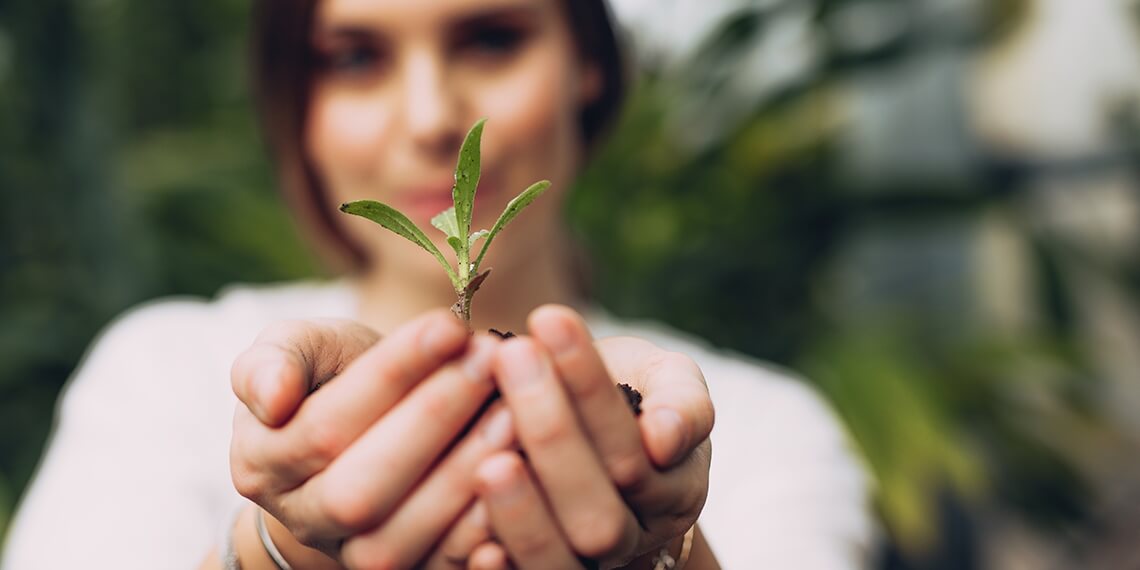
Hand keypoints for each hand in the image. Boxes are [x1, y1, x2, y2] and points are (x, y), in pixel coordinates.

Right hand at [229, 310, 514, 567]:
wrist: (370, 433)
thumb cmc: (337, 379)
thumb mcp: (303, 350)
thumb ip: (277, 358)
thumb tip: (273, 396)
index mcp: (262, 461)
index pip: (326, 423)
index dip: (392, 373)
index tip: (451, 325)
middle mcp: (303, 520)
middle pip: (360, 489)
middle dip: (432, 420)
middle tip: (491, 362)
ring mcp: (352, 557)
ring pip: (399, 538)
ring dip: (463, 475)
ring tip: (514, 412)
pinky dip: (480, 536)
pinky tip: (522, 480)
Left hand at [435, 305, 714, 568]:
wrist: (590, 437)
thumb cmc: (625, 395)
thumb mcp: (665, 381)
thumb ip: (680, 401)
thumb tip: (663, 438)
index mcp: (675, 486)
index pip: (631, 444)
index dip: (589, 385)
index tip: (549, 318)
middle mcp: (634, 536)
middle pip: (598, 510)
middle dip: (552, 433)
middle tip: (510, 358)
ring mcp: (588, 566)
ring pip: (561, 559)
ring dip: (522, 509)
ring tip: (487, 455)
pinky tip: (475, 537)